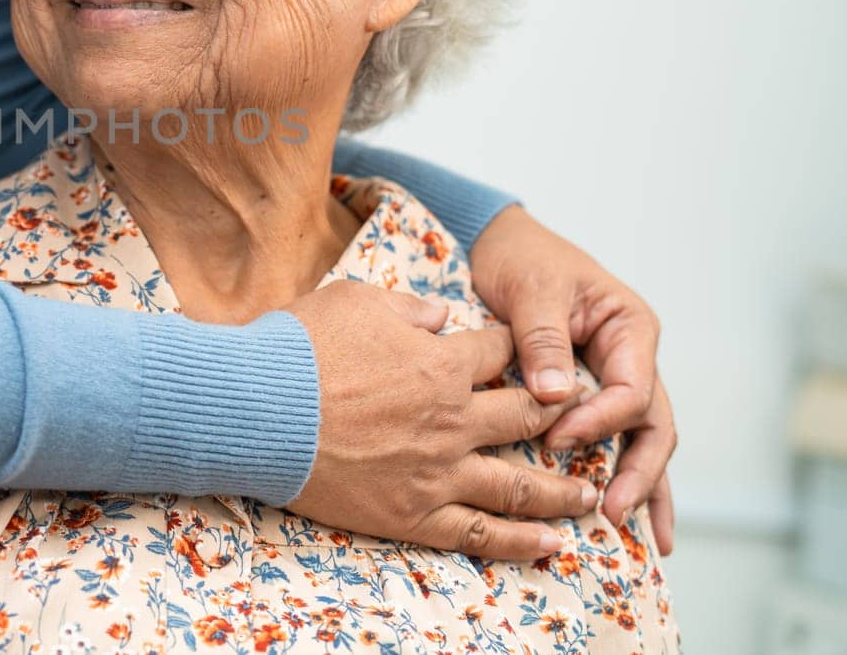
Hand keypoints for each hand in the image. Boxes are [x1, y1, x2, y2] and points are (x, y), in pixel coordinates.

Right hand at [285, 280, 596, 559]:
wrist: (256, 408)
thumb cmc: (298, 348)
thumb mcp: (355, 301)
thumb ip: (408, 309)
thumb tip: (440, 317)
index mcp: (441, 363)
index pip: (500, 351)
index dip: (515, 347)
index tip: (526, 352)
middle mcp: (452, 419)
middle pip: (527, 415)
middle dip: (561, 413)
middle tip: (586, 418)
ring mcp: (437, 471)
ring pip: (520, 484)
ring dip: (562, 490)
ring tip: (590, 494)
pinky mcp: (412, 513)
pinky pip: (478, 532)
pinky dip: (519, 541)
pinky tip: (550, 545)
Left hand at [470, 205, 676, 552]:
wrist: (500, 245)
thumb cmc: (521, 258)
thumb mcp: (532, 288)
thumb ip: (543, 339)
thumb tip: (555, 395)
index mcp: (629, 329)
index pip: (630, 389)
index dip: (599, 420)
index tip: (557, 438)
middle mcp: (632, 358)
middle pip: (652, 426)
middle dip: (639, 473)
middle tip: (613, 512)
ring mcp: (617, 379)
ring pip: (643, 441)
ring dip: (643, 486)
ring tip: (647, 540)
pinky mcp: (592, 394)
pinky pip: (614, 439)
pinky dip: (622, 475)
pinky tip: (629, 519)